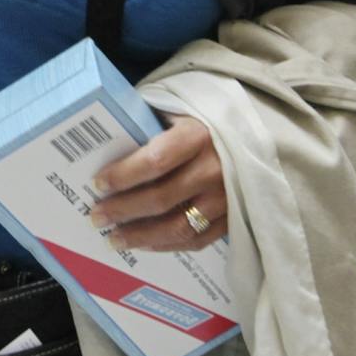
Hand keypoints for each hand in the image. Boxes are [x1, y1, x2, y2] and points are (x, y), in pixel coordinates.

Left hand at [89, 116, 226, 252]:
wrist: (258, 134)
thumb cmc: (207, 121)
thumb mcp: (181, 111)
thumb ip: (150, 125)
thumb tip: (107, 145)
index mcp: (199, 136)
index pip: (155, 161)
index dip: (124, 175)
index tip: (98, 184)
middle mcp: (215, 169)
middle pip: (161, 199)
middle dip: (123, 210)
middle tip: (97, 217)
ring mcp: (227, 198)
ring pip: (178, 227)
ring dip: (142, 237)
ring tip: (115, 239)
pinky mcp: (234, 218)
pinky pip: (197, 240)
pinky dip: (167, 245)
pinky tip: (146, 244)